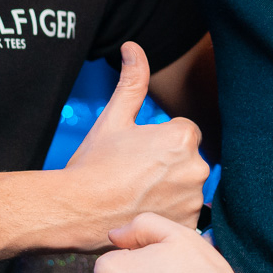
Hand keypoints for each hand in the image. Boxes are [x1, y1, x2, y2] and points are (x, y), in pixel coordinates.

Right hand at [58, 43, 209, 246]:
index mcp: (183, 138)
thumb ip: (132, 81)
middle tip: (133, 175)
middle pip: (187, 160)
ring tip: (136, 194)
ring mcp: (193, 200)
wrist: (76, 210)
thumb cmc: (93, 164)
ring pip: (187, 187)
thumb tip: (134, 47)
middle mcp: (197, 168)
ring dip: (170, 189)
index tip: (135, 154)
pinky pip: (185, 214)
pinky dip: (170, 212)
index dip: (157, 142)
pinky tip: (144, 210)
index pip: (183, 132)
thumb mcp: (113, 118)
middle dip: (167, 165)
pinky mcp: (187, 225)